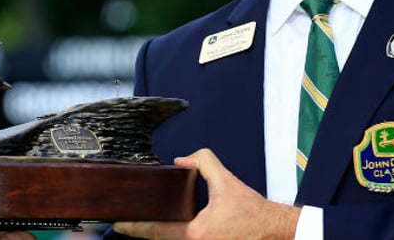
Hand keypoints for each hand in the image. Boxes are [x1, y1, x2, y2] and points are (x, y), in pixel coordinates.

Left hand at [112, 148, 299, 239]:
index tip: (119, 223)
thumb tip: (181, 161)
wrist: (274, 230)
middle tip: (124, 222)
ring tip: (138, 224)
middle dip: (141, 231)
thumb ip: (203, 163)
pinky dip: (171, 236)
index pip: (157, 231)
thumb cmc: (253, 212)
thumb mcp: (226, 181)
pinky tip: (161, 229)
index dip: (134, 227)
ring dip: (156, 235)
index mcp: (196, 233)